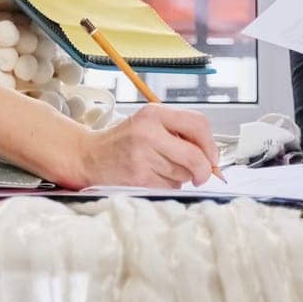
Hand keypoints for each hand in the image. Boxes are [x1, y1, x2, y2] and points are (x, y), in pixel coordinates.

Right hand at [78, 106, 219, 188]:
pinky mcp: (138, 179)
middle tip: (202, 175)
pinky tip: (153, 178)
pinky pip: (170, 187)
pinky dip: (168, 187)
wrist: (89, 156)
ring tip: (162, 168)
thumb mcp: (150, 123)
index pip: (198, 124)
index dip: (211, 144)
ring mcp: (142, 157)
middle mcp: (148, 133)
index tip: (212, 157)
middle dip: (204, 169)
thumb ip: (180, 132)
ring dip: (182, 177)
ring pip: (183, 174)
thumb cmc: (125, 141)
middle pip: (195, 155)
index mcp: (154, 114)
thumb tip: (213, 157)